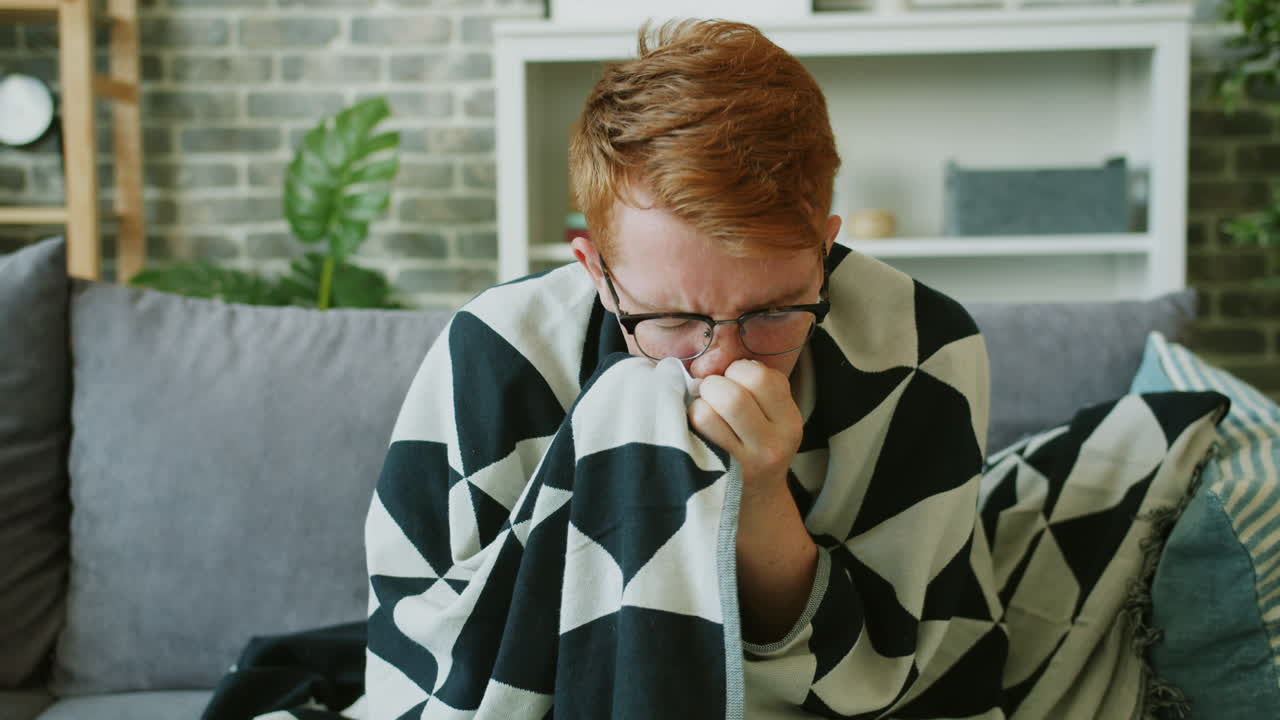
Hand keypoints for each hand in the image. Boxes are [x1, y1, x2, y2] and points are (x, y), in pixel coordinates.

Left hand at [686, 359, 802, 497]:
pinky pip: (695, 431)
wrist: (756, 502)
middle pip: (732, 393)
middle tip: (712, 396)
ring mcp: (746, 463)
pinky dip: (688, 421)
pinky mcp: (721, 474)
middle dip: (713, 385)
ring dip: (698, 405)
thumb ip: (753, 385)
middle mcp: (774, 443)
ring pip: (708, 411)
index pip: (760, 376)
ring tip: (703, 413)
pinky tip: (696, 429)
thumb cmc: (755, 446)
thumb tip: (710, 360)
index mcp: (789, 420)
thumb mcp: (771, 417)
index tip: (733, 382)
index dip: (737, 371)